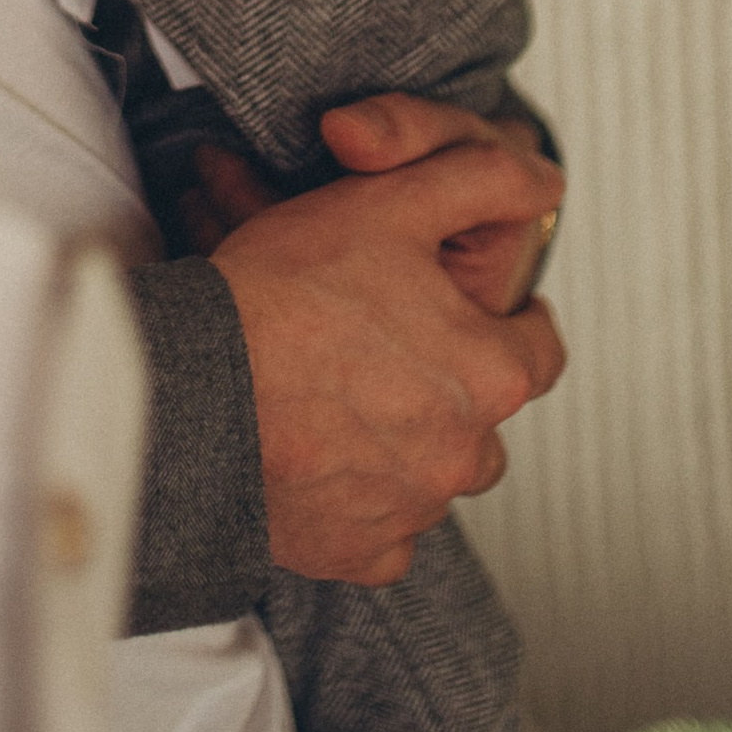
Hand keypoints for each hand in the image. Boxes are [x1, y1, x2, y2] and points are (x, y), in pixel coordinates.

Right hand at [203, 100, 566, 581]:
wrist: (189, 386)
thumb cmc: (282, 296)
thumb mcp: (390, 203)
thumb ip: (480, 182)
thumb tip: (542, 180)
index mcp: (490, 374)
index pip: (539, 351)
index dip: (509, 322)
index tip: (470, 312)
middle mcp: (462, 454)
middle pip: (483, 421)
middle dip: (449, 389)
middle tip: (388, 352)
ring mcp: (410, 510)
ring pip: (431, 478)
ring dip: (405, 447)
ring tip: (345, 403)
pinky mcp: (354, 551)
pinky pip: (379, 536)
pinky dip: (358, 506)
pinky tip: (319, 461)